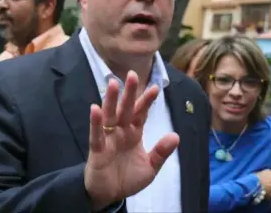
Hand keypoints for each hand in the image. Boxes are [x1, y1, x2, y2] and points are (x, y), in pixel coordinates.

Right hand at [84, 71, 179, 210]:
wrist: (109, 195)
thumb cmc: (127, 178)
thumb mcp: (150, 167)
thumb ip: (161, 152)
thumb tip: (176, 136)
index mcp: (134, 133)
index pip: (141, 114)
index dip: (147, 101)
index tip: (156, 87)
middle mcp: (121, 132)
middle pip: (126, 109)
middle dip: (129, 93)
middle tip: (132, 74)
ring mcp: (108, 139)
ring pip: (109, 116)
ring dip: (110, 100)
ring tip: (112, 83)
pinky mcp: (97, 149)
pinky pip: (96, 134)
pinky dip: (95, 122)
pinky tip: (95, 109)